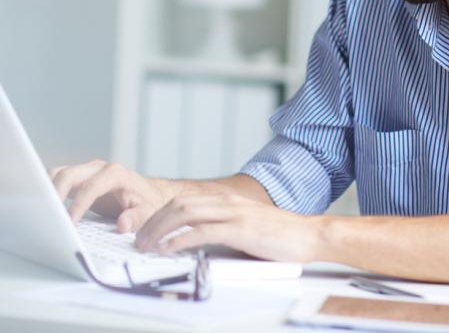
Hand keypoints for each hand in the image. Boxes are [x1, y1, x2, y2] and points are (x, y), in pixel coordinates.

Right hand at [47, 159, 171, 231]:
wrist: (147, 192)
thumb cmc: (147, 201)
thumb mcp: (148, 210)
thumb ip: (137, 217)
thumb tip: (123, 224)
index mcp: (115, 174)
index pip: (91, 187)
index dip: (78, 204)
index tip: (69, 222)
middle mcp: (98, 168)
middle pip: (68, 174)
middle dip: (54, 193)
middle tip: (47, 216)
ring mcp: (86, 171)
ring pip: (58, 174)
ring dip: (46, 190)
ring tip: (39, 211)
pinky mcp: (78, 179)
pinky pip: (57, 179)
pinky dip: (47, 190)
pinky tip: (43, 206)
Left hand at [134, 193, 321, 263]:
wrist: (310, 235)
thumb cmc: (280, 236)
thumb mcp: (246, 227)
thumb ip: (223, 229)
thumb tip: (197, 243)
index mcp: (226, 200)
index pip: (183, 201)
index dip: (160, 214)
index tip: (146, 230)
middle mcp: (226, 202)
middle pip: (178, 204)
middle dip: (153, 221)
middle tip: (139, 239)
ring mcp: (232, 213)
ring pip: (185, 214)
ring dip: (160, 230)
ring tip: (147, 245)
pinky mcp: (239, 229)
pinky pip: (202, 231)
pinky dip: (180, 240)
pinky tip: (169, 249)